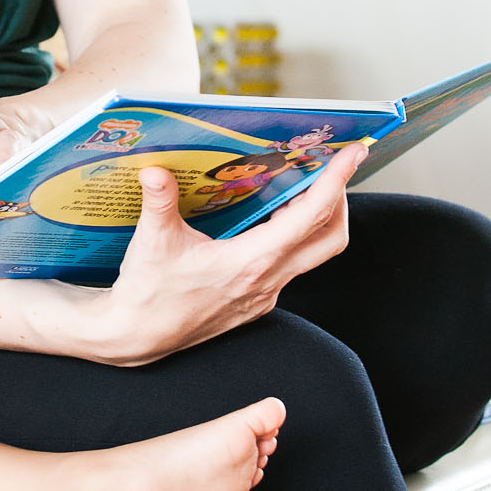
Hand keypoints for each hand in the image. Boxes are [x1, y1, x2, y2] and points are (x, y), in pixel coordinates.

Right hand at [95, 142, 370, 366]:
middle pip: (330, 238)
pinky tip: (267, 219)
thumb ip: (159, 201)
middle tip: (330, 167)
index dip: (336, 181)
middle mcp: (268, 280)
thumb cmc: (147, 293)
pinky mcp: (256, 301)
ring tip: (295, 185)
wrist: (137, 336)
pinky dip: (292, 237)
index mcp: (251, 262)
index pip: (310, 216)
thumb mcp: (152, 242)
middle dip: (338, 198)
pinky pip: (291, 265)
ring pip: (312, 253)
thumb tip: (155, 170)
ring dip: (313, 218)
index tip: (352, 153)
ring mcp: (265, 294)